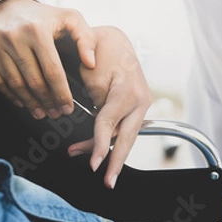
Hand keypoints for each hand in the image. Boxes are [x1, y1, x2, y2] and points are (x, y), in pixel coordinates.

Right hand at [0, 0, 95, 118]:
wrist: (8, 4)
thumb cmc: (42, 16)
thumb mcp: (70, 18)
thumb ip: (86, 39)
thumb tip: (90, 63)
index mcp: (37, 28)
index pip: (52, 70)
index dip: (61, 93)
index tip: (67, 107)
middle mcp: (12, 34)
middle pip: (33, 80)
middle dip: (47, 101)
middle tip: (55, 113)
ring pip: (14, 84)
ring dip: (29, 103)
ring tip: (41, 112)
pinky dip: (10, 95)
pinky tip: (22, 102)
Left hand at [68, 26, 151, 187]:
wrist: (116, 39)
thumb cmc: (101, 46)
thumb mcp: (90, 61)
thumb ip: (89, 85)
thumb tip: (86, 113)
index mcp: (128, 90)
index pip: (110, 122)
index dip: (100, 144)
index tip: (93, 163)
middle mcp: (139, 101)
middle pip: (127, 138)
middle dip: (115, 162)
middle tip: (108, 182)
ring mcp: (139, 106)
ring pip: (123, 136)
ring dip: (103, 151)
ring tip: (82, 159)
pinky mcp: (133, 109)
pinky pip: (120, 129)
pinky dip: (105, 139)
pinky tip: (90, 149)